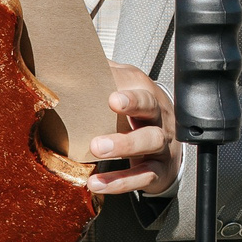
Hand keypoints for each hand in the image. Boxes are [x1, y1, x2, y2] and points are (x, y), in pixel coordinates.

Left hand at [85, 64, 179, 197]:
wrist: (170, 145)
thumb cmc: (139, 115)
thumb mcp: (126, 91)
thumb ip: (103, 75)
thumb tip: (70, 59)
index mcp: (146, 93)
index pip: (137, 84)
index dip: (125, 86)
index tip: (109, 93)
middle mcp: (157, 116)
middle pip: (150, 107)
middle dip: (133, 106)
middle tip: (111, 104)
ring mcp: (161, 144)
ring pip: (150, 141)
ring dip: (125, 145)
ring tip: (97, 150)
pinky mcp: (158, 170)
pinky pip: (142, 176)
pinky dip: (120, 181)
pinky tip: (97, 183)